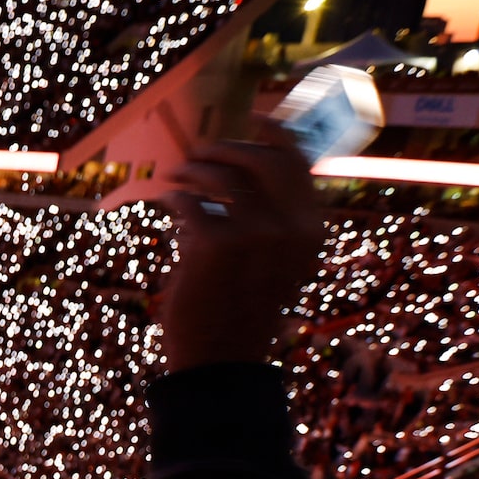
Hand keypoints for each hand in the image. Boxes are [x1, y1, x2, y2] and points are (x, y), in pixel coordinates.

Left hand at [156, 137, 325, 371]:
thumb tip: (246, 165)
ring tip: (176, 178)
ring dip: (192, 170)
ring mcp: (254, 236)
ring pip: (219, 176)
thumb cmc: (240, 310)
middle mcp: (290, 230)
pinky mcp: (213, 244)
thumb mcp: (273, 263)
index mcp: (310, 232)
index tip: (254, 117)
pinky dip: (174, 197)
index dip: (275, 134)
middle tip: (199, 155)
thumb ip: (272, 219)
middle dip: (225, 149)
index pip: (299, 164)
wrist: (220, 360)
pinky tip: (168, 204)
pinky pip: (186, 200)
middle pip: (258, 159)